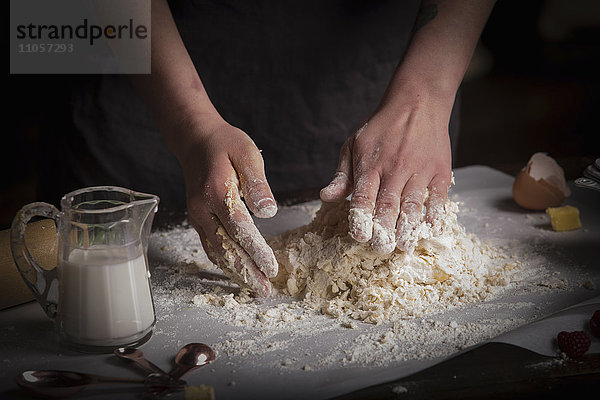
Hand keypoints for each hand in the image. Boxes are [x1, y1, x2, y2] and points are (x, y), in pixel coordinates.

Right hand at [180, 119, 277, 296]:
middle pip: (225, 248)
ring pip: (216, 251)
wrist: (196, 140)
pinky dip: (224, 262)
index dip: (255, 251)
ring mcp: (197, 215)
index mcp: (217, 192)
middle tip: (265, 291)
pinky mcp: (198, 218)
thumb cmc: (226, 144)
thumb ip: (257, 183)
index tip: (271, 268)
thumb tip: (268, 211)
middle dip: (246, 271)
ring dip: (235, 272)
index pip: (238, 229)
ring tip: (254, 288)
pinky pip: (209, 246)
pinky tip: (236, 272)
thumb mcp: (247, 154)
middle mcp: (203, 209)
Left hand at [320, 89, 452, 253]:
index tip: (359, 237)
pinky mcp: (439, 170)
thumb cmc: (382, 127)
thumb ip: (342, 175)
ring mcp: (419, 170)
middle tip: (382, 249)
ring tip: (404, 246)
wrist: (418, 102)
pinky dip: (434, 213)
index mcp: (370, 165)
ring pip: (413, 204)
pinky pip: (438, 197)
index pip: (363, 197)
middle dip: (384, 230)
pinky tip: (430, 228)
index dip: (361, 218)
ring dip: (408, 227)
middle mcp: (394, 169)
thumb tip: (326, 197)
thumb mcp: (354, 145)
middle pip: (388, 205)